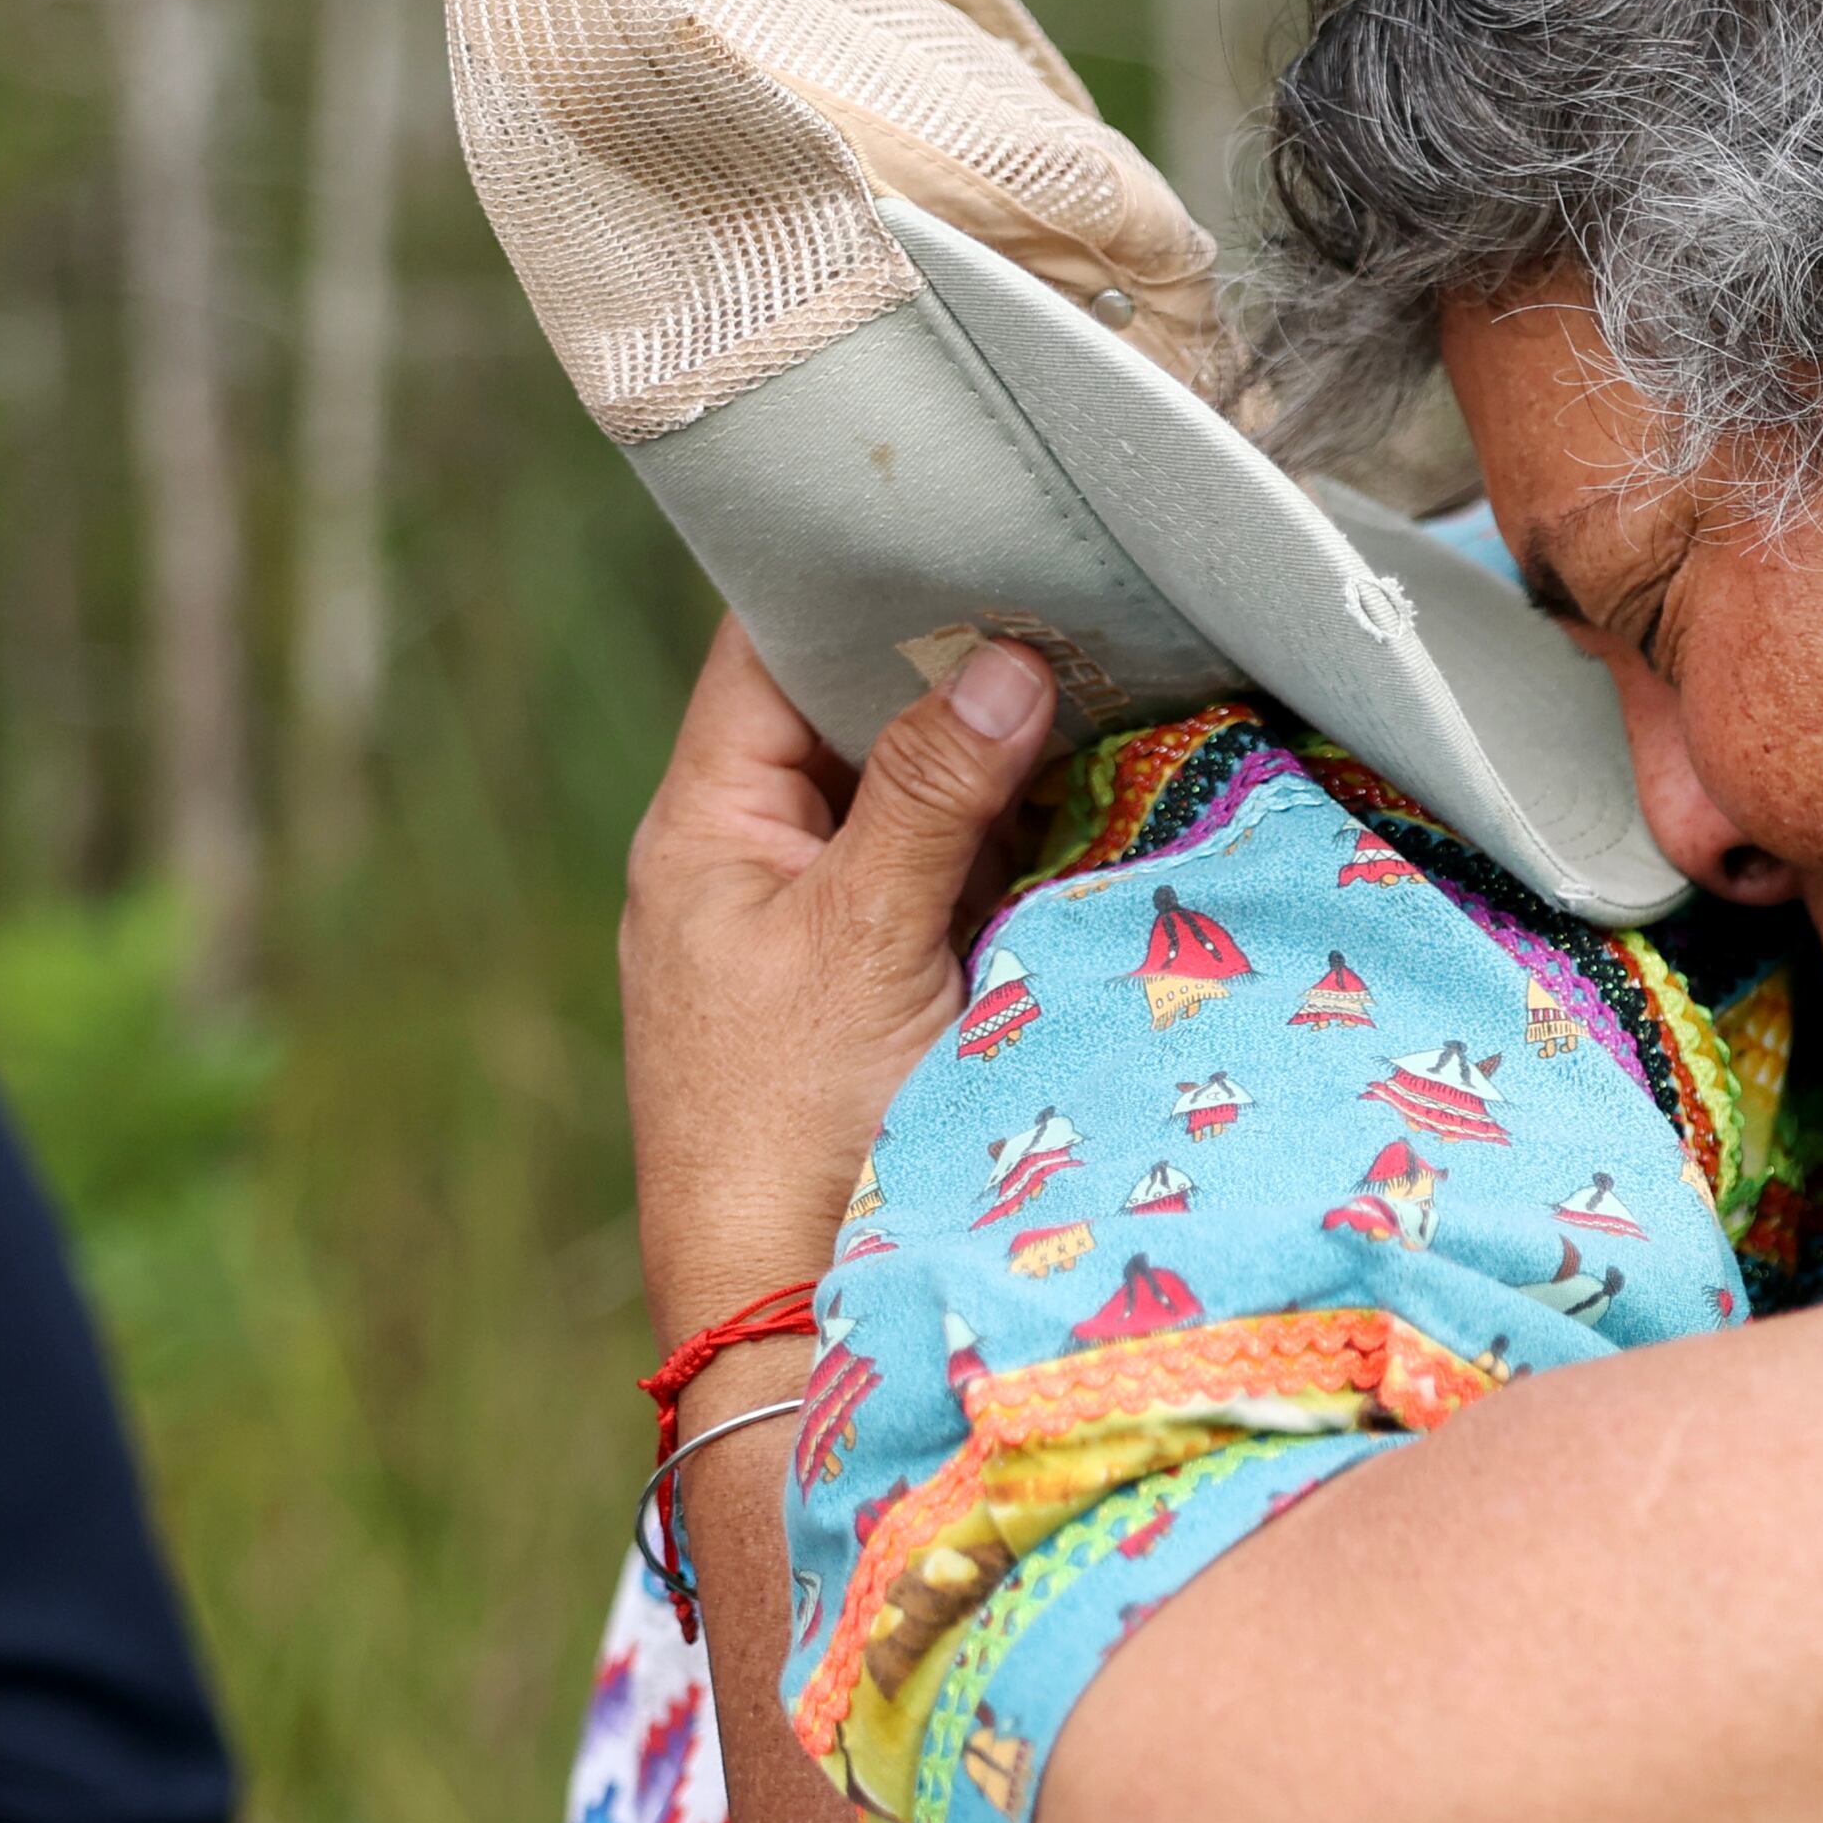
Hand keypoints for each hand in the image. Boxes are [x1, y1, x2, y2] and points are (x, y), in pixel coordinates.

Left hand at [622, 622, 1066, 1344]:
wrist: (789, 1310)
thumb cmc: (791, 1125)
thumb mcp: (862, 939)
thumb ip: (933, 796)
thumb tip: (1007, 660)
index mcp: (708, 826)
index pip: (771, 647)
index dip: (853, 573)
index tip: (959, 512)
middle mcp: (762, 860)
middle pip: (861, 714)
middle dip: (960, 658)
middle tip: (1071, 587)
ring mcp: (832, 924)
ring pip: (925, 795)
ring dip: (1007, 752)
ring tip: (1113, 666)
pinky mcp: (896, 983)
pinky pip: (964, 876)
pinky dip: (1026, 837)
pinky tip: (1108, 790)